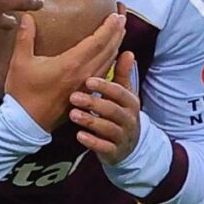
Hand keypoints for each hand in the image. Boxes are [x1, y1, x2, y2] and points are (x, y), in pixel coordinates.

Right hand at [6, 12, 126, 131]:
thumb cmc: (22, 94)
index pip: (98, 42)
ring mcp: (85, 86)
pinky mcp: (84, 94)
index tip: (116, 14)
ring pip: (108, 62)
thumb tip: (26, 16)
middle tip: (123, 16)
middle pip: (109, 50)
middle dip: (118, 32)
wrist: (25, 123)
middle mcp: (83, 74)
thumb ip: (25, 37)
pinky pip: (103, 74)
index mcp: (71, 64)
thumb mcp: (20, 62)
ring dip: (117, 45)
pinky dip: (110, 61)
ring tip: (120, 31)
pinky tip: (111, 55)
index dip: (109, 27)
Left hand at [68, 51, 139, 165]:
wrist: (128, 148)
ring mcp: (122, 137)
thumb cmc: (120, 115)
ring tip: (73, 114)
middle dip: (94, 103)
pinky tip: (79, 135)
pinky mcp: (114, 152)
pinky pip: (104, 147)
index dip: (105, 86)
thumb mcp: (124, 96)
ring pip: (108, 129)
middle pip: (113, 110)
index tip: (88, 80)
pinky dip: (92, 142)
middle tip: (74, 96)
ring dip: (90, 121)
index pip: (120, 93)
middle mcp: (129, 119)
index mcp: (131, 103)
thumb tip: (128, 51)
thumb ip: (122, 75)